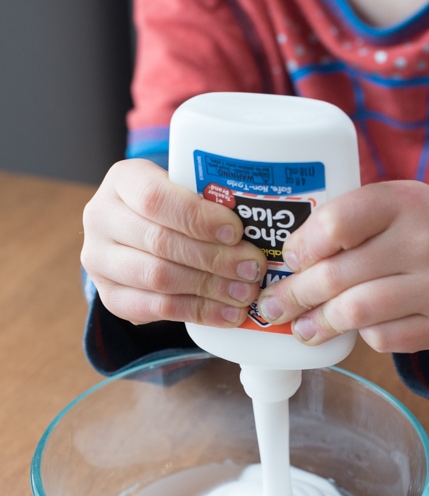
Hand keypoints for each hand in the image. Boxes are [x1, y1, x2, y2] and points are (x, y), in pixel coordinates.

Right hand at [81, 159, 266, 325]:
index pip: (155, 198)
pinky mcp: (111, 297)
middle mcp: (101, 218)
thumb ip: (209, 201)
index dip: (198, 218)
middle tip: (252, 268)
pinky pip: (156, 309)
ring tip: (245, 293)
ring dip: (210, 288)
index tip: (236, 231)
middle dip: (214, 258)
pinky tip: (227, 314)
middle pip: (161, 242)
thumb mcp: (184, 190)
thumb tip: (262, 226)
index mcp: (122, 181)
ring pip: (159, 279)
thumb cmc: (172, 208)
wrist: (136, 234)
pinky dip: (198, 312)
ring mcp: (100, 261)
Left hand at [257, 181, 428, 367]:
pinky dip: (359, 336)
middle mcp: (427, 240)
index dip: (302, 246)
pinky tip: (352, 328)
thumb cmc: (413, 230)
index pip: (336, 224)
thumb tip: (281, 265)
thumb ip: (343, 223)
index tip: (288, 260)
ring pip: (357, 312)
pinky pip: (382, 338)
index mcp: (403, 200)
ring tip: (300, 327)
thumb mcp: (388, 205)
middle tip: (273, 306)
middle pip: (337, 275)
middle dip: (295, 295)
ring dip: (318, 323)